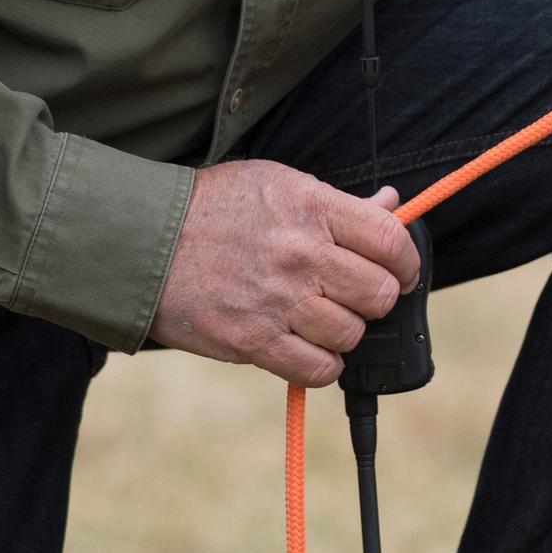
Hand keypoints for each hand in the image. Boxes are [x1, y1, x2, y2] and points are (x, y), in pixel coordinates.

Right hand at [148, 161, 421, 386]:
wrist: (143, 241)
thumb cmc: (215, 207)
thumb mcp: (280, 183)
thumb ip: (340, 202)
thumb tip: (392, 203)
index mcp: (313, 208)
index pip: (391, 241)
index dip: (408, 261)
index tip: (403, 270)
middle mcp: (301, 255)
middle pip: (379, 293)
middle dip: (378, 297)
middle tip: (360, 294)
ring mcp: (278, 301)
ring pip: (351, 333)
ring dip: (347, 330)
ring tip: (326, 317)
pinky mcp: (252, 342)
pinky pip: (315, 369)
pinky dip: (323, 364)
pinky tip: (312, 347)